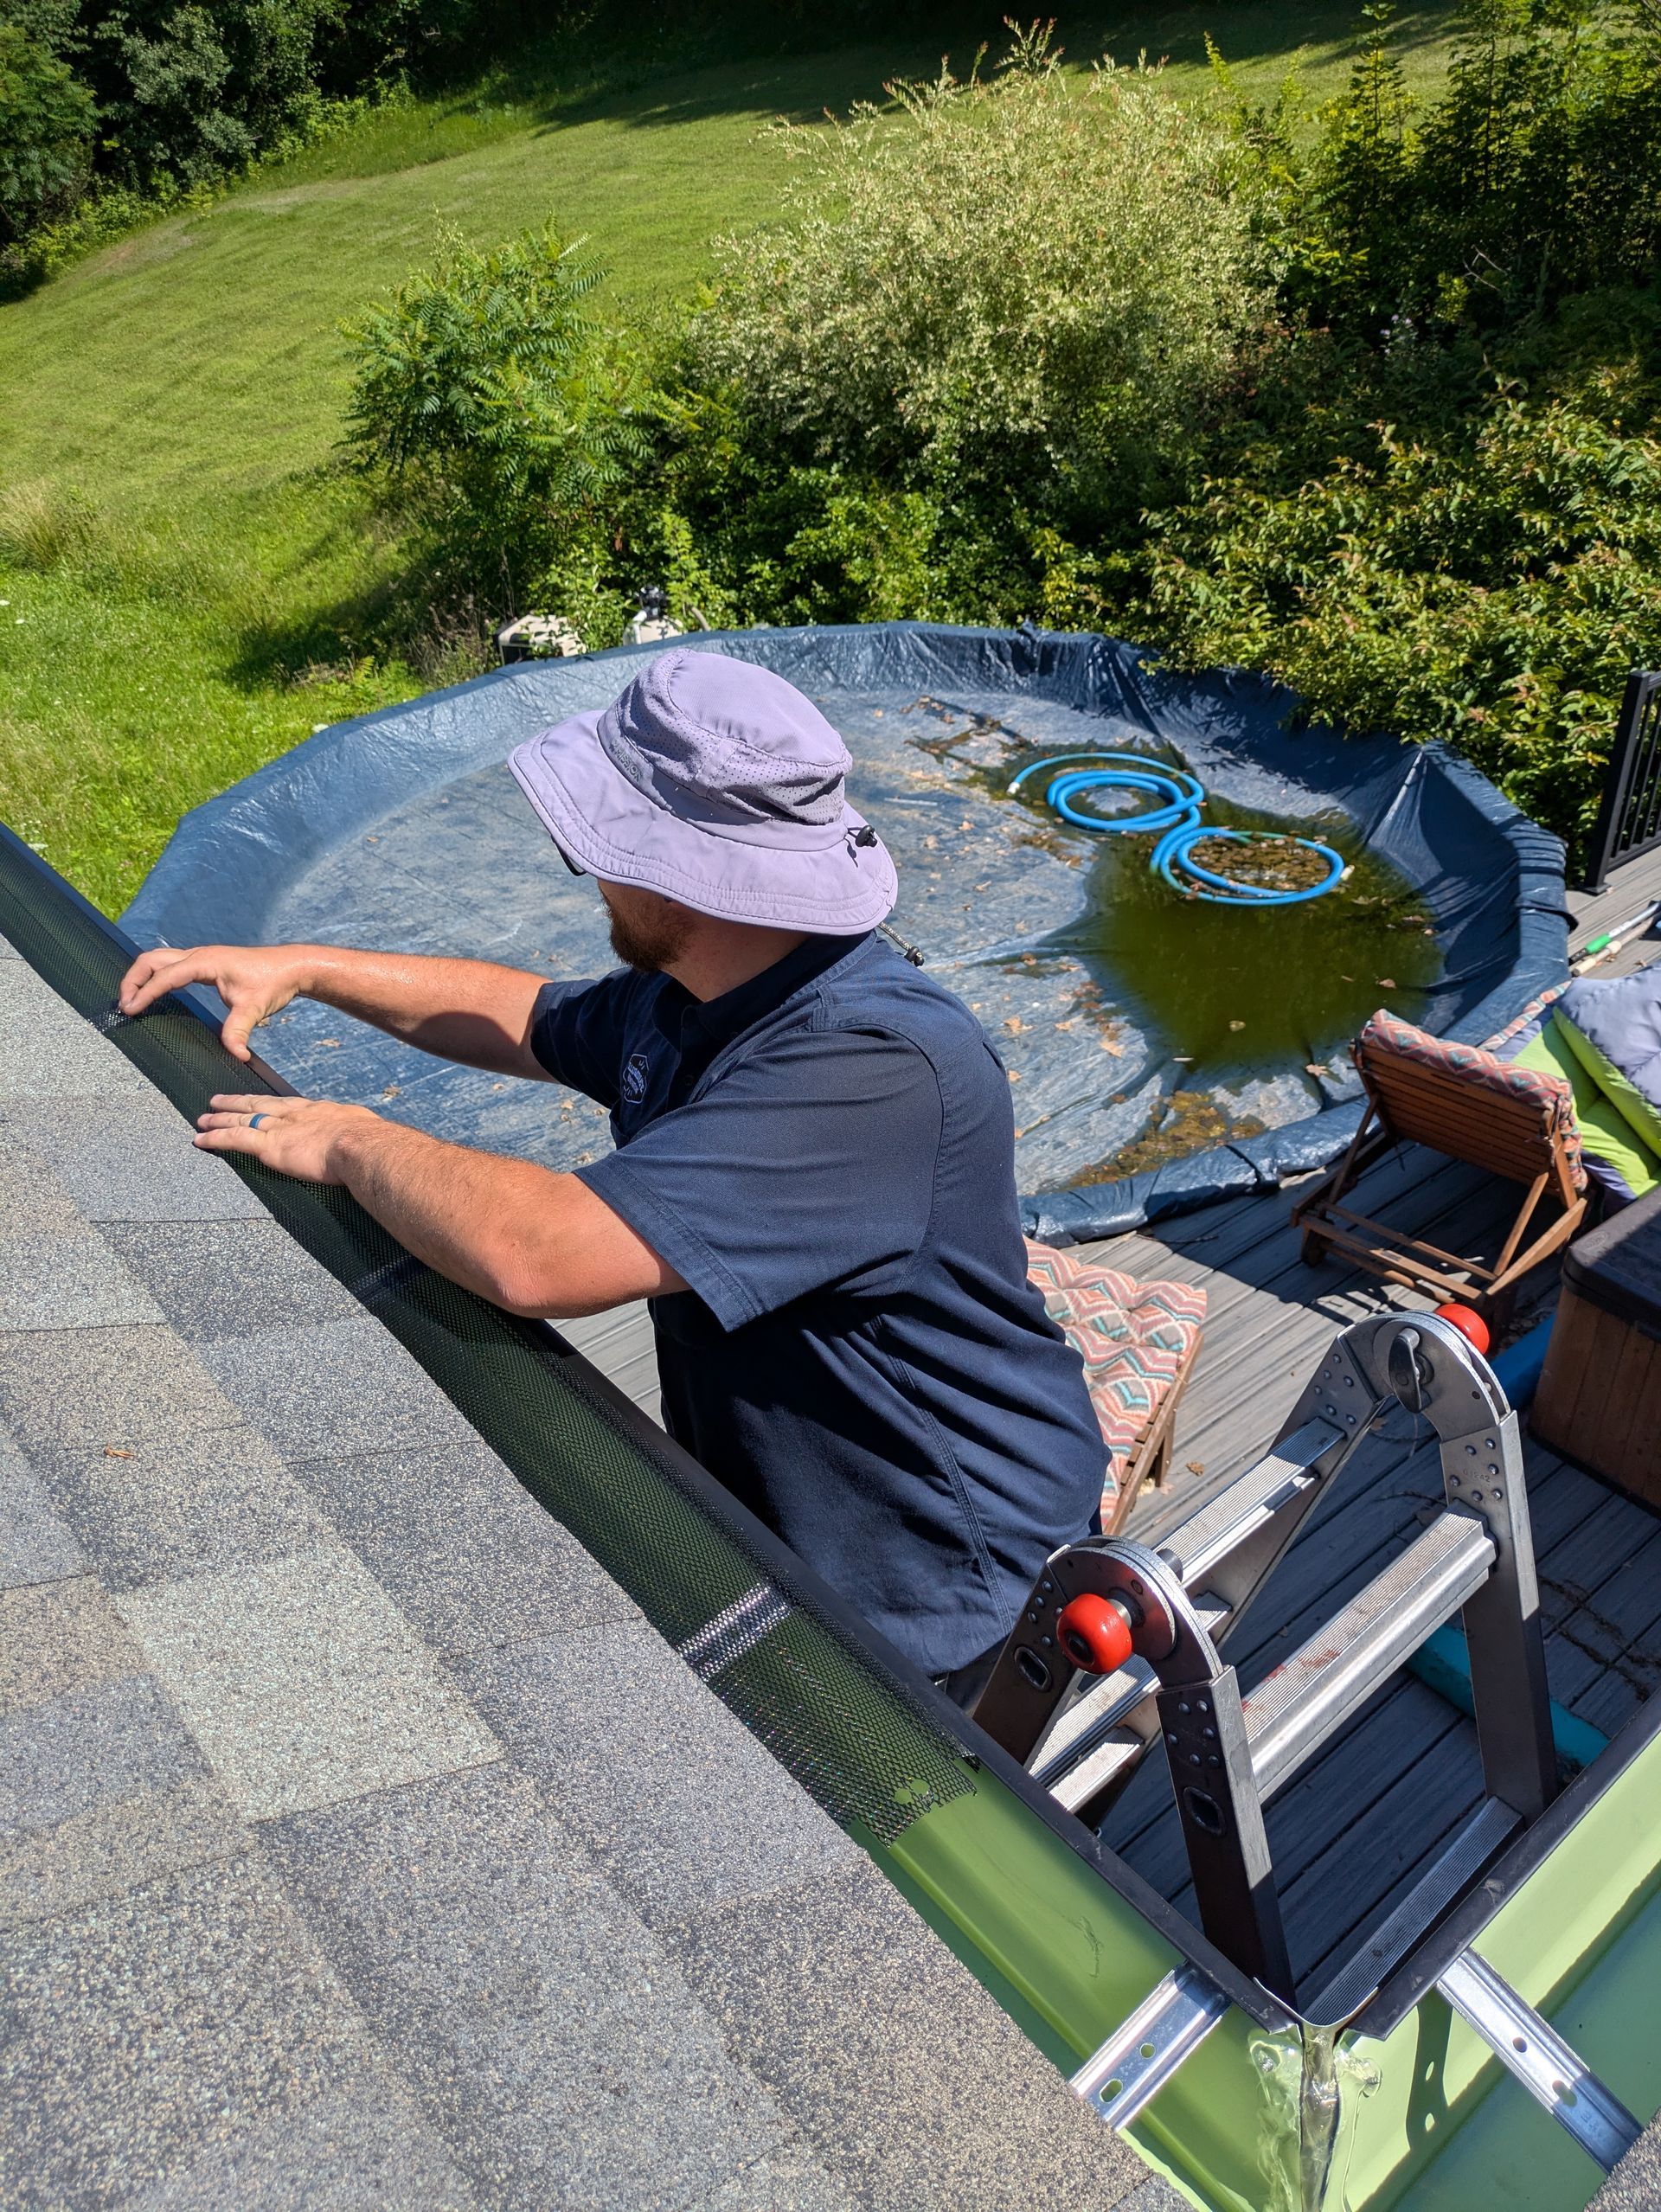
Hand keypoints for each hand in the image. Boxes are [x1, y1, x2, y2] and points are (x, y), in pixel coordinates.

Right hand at [118, 943, 316, 1061]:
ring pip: (158, 960)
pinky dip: (155, 977)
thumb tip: (237, 1054)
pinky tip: (152, 994)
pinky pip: (170, 966)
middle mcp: (199, 955)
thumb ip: (240, 1030)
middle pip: (152, 960)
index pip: (165, 976)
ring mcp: (201, 958)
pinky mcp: (205, 964)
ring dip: (141, 977)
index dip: (145, 992)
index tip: (130, 1009)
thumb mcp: (255, 1007)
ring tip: (130, 1001)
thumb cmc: (273, 981)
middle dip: (133, 979)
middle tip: (123, 1004)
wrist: (291, 967)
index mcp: (205, 962)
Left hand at [193, 1093, 383, 1182]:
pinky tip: (200, 1140)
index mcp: (318, 1111)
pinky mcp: (268, 1146)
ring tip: (203, 1119)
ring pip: (242, 1119)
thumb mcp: (363, 1130)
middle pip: (258, 1105)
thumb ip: (356, 1135)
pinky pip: (234, 1140)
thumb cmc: (370, 1142)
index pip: (286, 1105)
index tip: (260, 1101)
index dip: (270, 1103)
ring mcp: (279, 1129)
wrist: (361, 1144)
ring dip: (220, 1119)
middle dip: (237, 1103)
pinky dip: (215, 1139)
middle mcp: (294, 1115)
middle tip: (218, 1100)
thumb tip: (366, 1142)